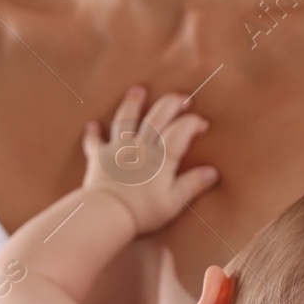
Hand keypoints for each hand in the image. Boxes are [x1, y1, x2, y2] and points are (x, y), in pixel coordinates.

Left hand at [83, 86, 217, 233]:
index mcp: (160, 159)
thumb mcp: (173, 203)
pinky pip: (94, 142)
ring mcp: (118, 150)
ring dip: (132, 103)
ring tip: (138, 90)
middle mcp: (140, 148)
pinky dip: (93, 133)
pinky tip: (92, 125)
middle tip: (182, 97)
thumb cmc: (142, 212)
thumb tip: (212, 172)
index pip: (180, 132)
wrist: (107, 214)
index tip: (201, 123)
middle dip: (171, 104)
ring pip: (126, 120)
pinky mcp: (99, 158)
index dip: (192, 124)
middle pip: (156, 118)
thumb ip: (192, 185)